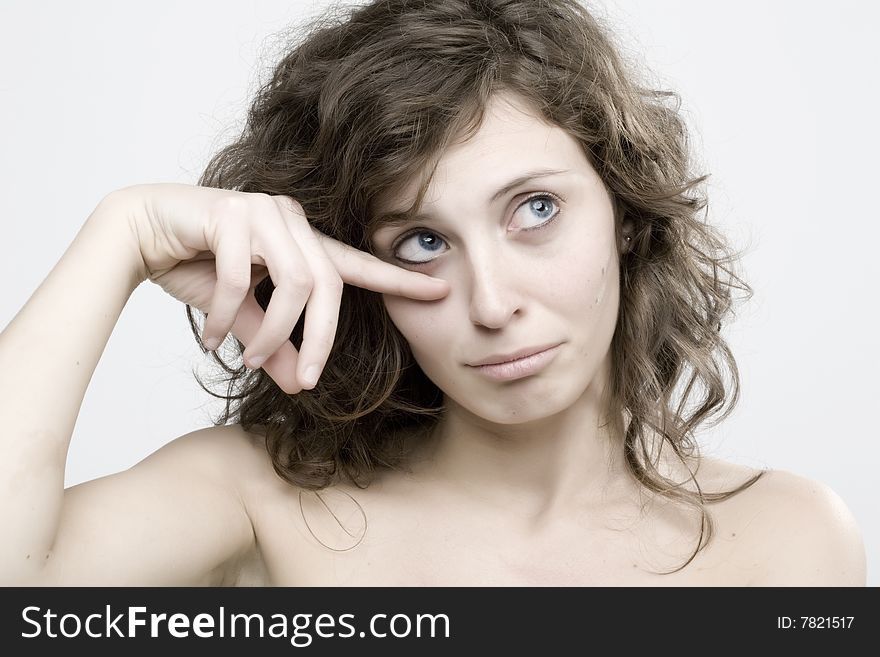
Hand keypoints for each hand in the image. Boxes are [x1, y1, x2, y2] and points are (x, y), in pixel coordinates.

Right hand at [109, 183, 448, 393]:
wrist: (140, 232)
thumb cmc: (197, 267)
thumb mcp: (244, 318)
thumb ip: (274, 344)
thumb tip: (298, 384)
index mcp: (302, 242)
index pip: (357, 264)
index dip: (398, 280)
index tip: (439, 289)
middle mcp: (290, 220)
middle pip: (328, 285)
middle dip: (320, 339)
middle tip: (305, 381)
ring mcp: (262, 211)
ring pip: (292, 281)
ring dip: (272, 331)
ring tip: (247, 360)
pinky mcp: (229, 212)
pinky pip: (240, 278)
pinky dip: (228, 317)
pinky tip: (212, 337)